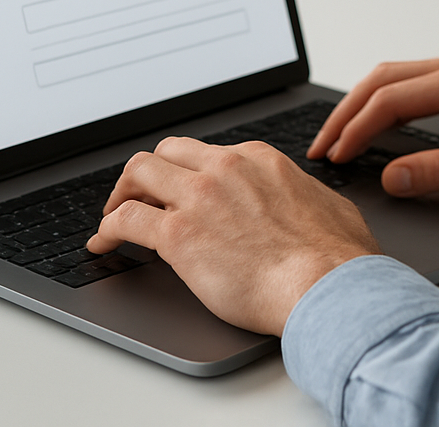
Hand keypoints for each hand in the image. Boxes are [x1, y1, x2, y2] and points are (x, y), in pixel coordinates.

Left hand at [87, 137, 381, 336]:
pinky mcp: (178, 235)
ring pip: (139, 173)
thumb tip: (307, 206)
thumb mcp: (328, 206)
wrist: (327, 284)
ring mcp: (198, 198)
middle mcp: (224, 169)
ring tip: (114, 214)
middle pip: (168, 153)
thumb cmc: (336, 258)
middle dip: (150, 173)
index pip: (208, 154)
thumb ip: (305, 198)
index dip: (190, 174)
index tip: (183, 192)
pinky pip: (126, 220)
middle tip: (142, 196)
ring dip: (122, 192)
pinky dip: (107, 229)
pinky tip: (102, 244)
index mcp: (259, 160)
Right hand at [306, 49, 438, 196]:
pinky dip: (389, 99)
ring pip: (399, 75)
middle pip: (384, 79)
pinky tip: (382, 120)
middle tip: (322, 146)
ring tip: (342, 134)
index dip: (355, 130)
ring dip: (366, 102)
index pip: (389, 100)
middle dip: (347, 112)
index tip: (334, 156)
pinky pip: (418, 80)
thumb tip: (392, 178)